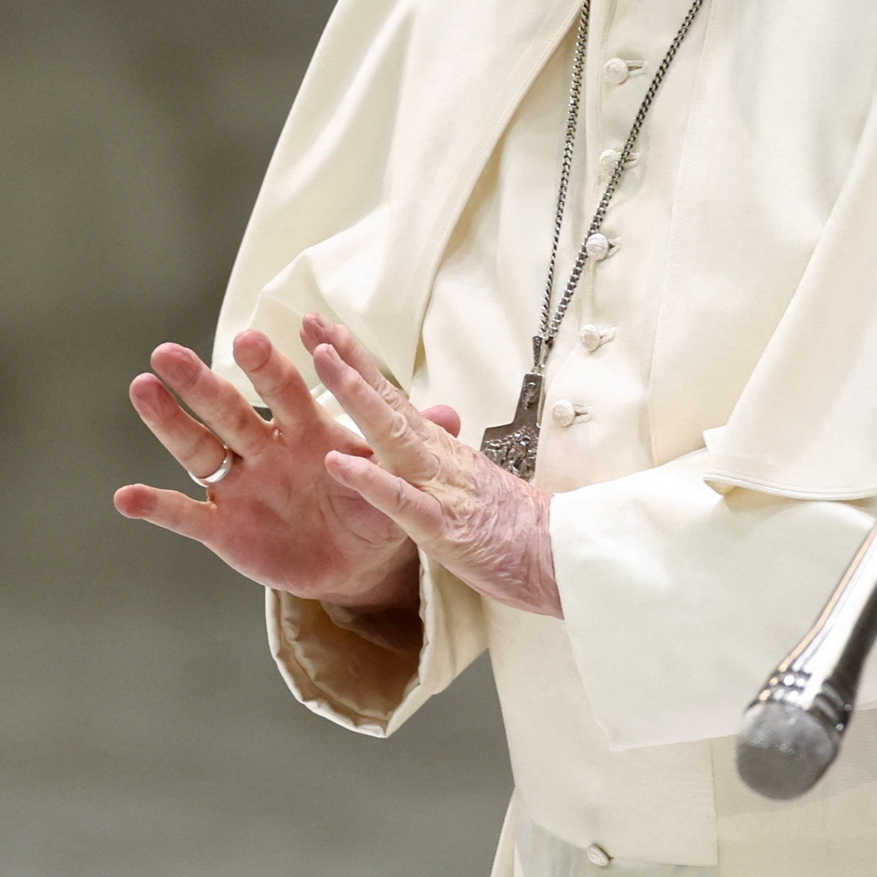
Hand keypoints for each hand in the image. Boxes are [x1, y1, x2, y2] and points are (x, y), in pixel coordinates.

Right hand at [115, 326, 445, 604]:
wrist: (359, 560)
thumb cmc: (374, 501)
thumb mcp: (398, 474)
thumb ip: (412, 442)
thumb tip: (454, 412)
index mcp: (308, 429)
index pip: (288, 392)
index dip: (271, 367)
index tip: (252, 335)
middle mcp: (265, 449)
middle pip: (229, 411)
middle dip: (202, 382)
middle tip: (169, 351)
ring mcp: (239, 485)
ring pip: (198, 449)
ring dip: (168, 422)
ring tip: (141, 388)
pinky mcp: (223, 528)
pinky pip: (185, 515)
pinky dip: (156, 506)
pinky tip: (125, 496)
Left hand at [305, 317, 562, 618]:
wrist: (563, 554)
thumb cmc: (515, 527)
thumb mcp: (469, 481)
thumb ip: (440, 454)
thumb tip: (423, 426)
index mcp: (439, 449)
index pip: (391, 397)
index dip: (356, 363)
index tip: (324, 330)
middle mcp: (437, 458)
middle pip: (387, 401)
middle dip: (347, 361)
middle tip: (313, 323)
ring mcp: (440, 489)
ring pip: (392, 437)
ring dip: (357, 398)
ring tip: (324, 364)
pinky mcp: (444, 528)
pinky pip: (402, 502)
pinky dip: (371, 482)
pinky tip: (339, 463)